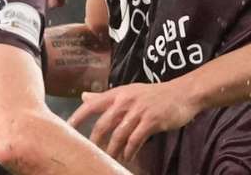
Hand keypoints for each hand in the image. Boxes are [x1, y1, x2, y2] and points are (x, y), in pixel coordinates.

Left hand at [68, 82, 198, 162]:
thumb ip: (106, 98)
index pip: (92, 104)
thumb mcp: (129, 92)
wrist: (183, 93)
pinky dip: (129, 151)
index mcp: (118, 93)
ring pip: (119, 134)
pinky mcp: (151, 121)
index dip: (78, 116)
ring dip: (113, 150)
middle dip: (95, 141)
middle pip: (103, 124)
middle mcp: (126, 100)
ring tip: (110, 159)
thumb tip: (84, 96)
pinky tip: (128, 157)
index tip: (67, 129)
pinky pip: (135, 140)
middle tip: (91, 153)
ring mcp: (139, 110)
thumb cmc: (153, 95)